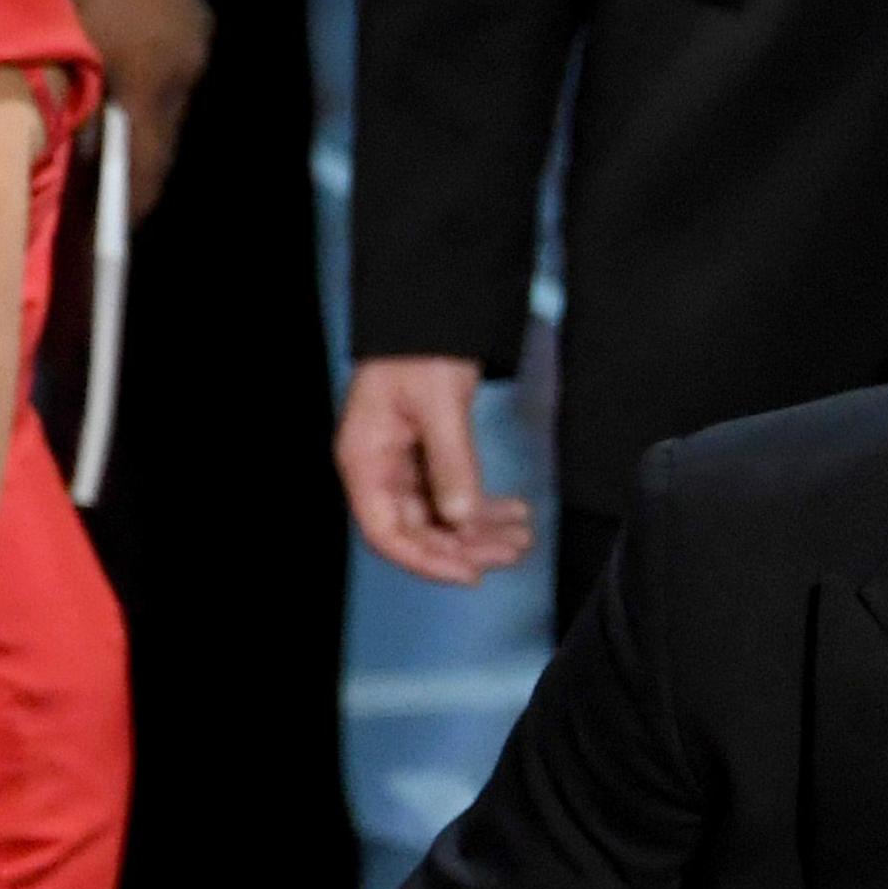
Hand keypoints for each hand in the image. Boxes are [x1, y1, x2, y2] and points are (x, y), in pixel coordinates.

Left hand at [62, 0, 211, 220]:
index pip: (148, 165)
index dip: (134, 201)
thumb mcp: (69, 52)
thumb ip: (77, 104)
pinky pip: (175, 68)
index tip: (122, 230)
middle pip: (166, 137)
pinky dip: (153, 84)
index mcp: (151, 85)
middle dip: (143, 165)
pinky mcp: (194, 23)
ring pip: (171, 101)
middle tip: (116, 192)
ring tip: (118, 136)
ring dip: (147, 121)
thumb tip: (83, 149)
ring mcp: (194, 46)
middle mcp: (184, 73)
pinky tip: (132, 79)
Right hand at [336, 356, 532, 584]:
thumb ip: (451, 463)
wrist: (431, 314)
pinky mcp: (429, 458)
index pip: (386, 532)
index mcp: (365, 460)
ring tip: (522, 538)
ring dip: (480, 532)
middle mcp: (380, 470)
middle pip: (417, 530)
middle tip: (512, 552)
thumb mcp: (439, 405)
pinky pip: (455, 496)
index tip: (469, 573)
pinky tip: (516, 513)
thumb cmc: (420, 350)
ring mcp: (404, 466)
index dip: (425, 560)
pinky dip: (484, 508)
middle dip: (465, 547)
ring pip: (441, 518)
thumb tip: (460, 517)